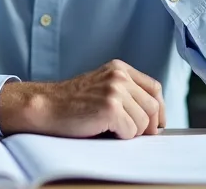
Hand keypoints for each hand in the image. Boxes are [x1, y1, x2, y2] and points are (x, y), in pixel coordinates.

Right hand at [0, 60, 166, 137]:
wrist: (45, 107)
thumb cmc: (71, 103)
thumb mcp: (102, 87)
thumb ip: (126, 92)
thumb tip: (153, 118)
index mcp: (119, 68)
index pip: (154, 88)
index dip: (159, 109)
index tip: (156, 124)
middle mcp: (119, 76)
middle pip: (152, 106)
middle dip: (148, 126)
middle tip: (134, 134)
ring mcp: (115, 90)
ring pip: (143, 121)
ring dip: (130, 132)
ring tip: (111, 130)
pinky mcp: (110, 107)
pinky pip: (130, 131)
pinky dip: (120, 137)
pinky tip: (105, 131)